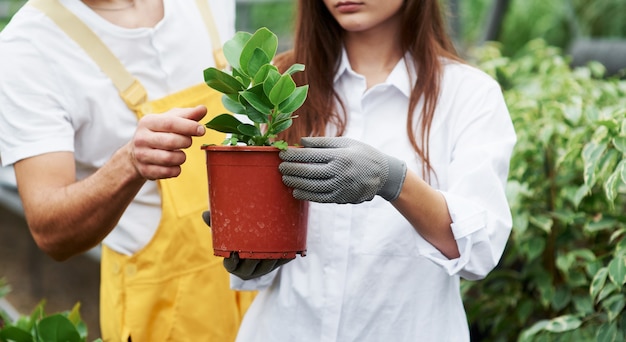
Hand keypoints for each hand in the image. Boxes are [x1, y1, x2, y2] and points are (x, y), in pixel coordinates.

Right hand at [129, 106, 206, 179]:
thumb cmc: (159, 133)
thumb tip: (203, 109)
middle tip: (188, 141)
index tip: (201, 130)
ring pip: (170, 158)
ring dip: (182, 157)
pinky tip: (174, 164)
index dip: (189, 126)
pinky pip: (168, 172)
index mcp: (148, 122)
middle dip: (186, 142)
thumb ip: (188, 115)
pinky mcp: (145, 170)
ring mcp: (142, 155)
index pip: (171, 123)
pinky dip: (176, 169)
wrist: (137, 154)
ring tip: (180, 153)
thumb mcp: (170, 120)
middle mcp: (142, 138)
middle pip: (172, 141)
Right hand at [201, 211, 293, 279]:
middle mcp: (249, 270)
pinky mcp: (280, 263)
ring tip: (273, 244)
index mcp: (234, 264)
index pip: (231, 267)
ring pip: (269, 266)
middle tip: (256, 247)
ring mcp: (265, 268)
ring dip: (271, 257)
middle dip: (254, 260)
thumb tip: (204, 214)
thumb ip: (218, 224)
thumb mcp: (228, 231)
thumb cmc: (239, 235)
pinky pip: (284, 260)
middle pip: (251, 268)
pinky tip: (288, 244)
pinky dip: (286, 253)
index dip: (232, 262)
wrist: (262, 240)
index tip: (234, 253)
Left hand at [279, 137, 406, 203]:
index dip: (293, 155)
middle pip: (309, 171)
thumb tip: (301, 142)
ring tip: (285, 179)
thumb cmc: (361, 154)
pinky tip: (297, 192)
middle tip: (280, 167)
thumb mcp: (346, 142)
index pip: (310, 155)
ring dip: (296, 183)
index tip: (282, 154)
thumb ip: (323, 142)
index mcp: (340, 155)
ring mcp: (341, 186)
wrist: (383, 174)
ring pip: (312, 187)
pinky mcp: (342, 198)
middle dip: (291, 169)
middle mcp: (340, 172)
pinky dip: (306, 196)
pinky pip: (320, 198)